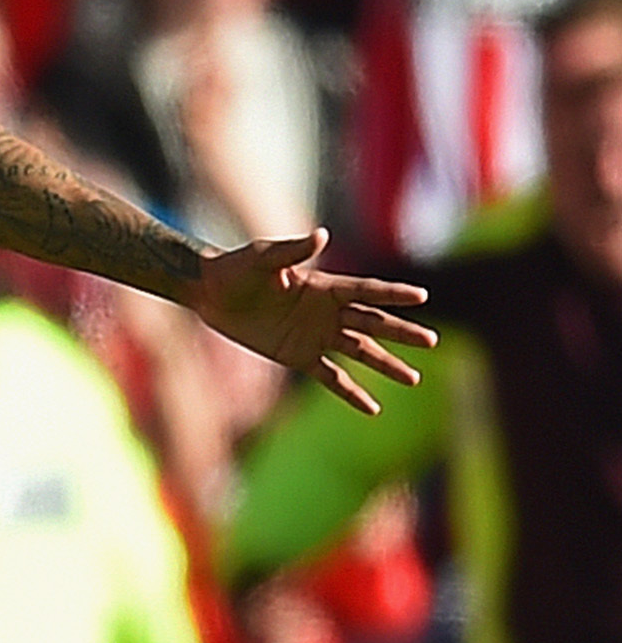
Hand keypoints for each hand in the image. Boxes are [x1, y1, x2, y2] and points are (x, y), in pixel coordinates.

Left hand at [189, 233, 436, 413]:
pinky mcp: (299, 356)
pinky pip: (331, 378)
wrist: (210, 294)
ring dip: (386, 365)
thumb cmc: (236, 269)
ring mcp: (316, 336)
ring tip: (414, 379)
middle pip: (372, 323)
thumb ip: (293, 250)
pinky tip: (373, 408)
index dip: (392, 294)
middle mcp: (328, 312)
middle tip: (432, 342)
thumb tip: (322, 234)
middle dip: (401, 333)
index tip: (421, 297)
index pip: (366, 291)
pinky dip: (351, 393)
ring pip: (360, 352)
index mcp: (325, 286)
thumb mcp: (263, 257)